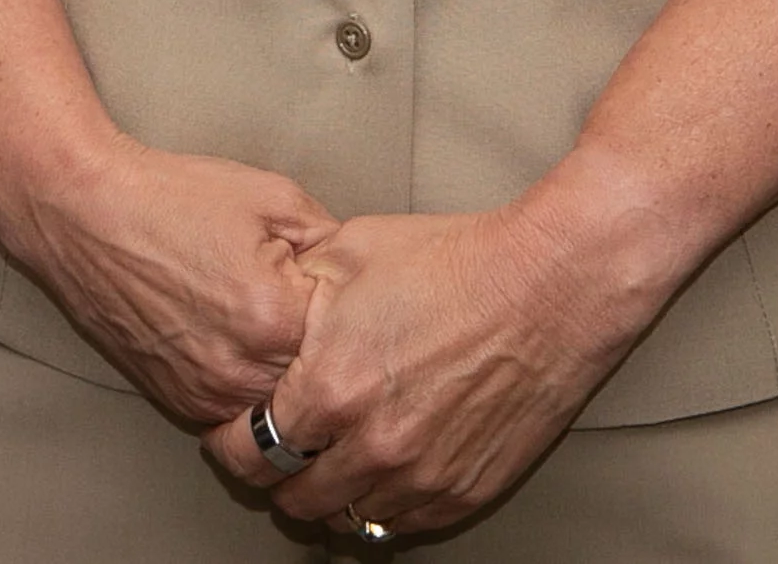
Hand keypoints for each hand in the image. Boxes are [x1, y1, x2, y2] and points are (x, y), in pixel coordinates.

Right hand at [0, 131, 341, 432]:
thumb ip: (331, 243)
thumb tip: (364, 279)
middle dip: (324, 354)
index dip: (352, 315)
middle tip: (310, 312)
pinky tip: (242, 346)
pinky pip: (239, 417)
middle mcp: (242, 371)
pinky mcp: (180, 404)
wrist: (84, 212)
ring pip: (281, 414)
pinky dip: (250, 392)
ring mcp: (207, 395)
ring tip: (274, 330)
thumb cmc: (172, 198)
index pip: (349, 340)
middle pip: (319, 386)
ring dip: (288, 382)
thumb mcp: (272, 197)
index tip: (346, 296)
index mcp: (275, 319)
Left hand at [198, 204, 651, 538]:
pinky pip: (402, 524)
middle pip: (292, 498)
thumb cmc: (453, 261)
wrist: (549, 285)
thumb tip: (257, 323)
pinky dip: (382, 503)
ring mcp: (423, 476)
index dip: (228, 444)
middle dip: (275, 475)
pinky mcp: (466, 492)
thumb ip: (291, 299)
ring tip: (331, 458)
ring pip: (346, 518)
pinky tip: (380, 468)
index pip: (248, 452)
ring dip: (330, 494)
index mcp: (332, 387)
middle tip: (278, 450)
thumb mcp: (346, 254)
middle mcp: (373, 445)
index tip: (230, 434)